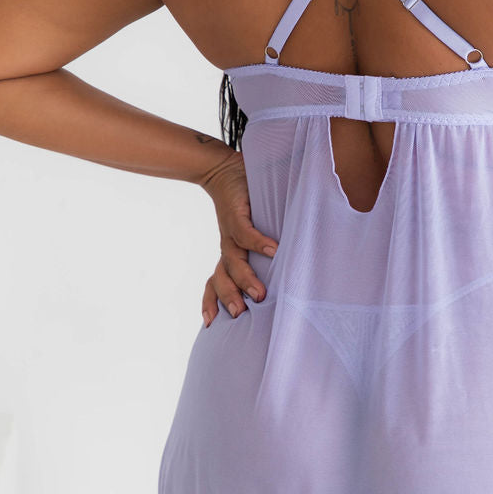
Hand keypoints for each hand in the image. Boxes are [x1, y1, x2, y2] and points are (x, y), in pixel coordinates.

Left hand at [199, 150, 278, 326]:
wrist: (225, 169)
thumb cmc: (243, 204)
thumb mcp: (248, 231)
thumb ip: (259, 251)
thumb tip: (282, 268)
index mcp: (229, 253)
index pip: (215, 282)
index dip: (210, 301)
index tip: (210, 324)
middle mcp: (227, 245)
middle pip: (222, 276)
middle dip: (230, 296)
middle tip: (241, 315)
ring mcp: (231, 231)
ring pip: (232, 260)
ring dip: (245, 278)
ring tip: (259, 294)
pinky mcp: (237, 213)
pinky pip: (246, 232)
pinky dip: (259, 242)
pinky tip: (274, 251)